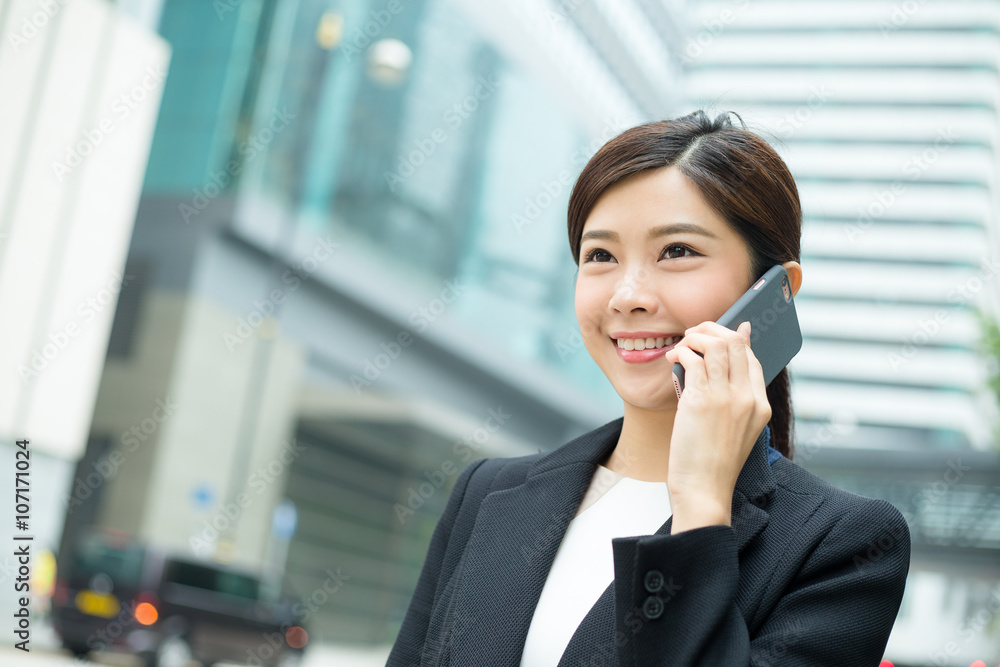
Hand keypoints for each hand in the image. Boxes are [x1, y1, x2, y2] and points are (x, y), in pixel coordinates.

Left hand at [661, 320, 771, 532]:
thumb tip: (721, 366)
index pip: (752, 357)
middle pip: (735, 342)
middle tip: (694, 334)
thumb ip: (735, 398)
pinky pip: (692, 359)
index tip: (718, 333)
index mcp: (760, 405)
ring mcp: (725, 398)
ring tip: (682, 345)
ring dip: (695, 337)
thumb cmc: (714, 461)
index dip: (734, 339)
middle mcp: (747, 398)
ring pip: (715, 345)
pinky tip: (673, 358)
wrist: (705, 489)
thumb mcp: (738, 429)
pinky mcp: (700, 401)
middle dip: (712, 329)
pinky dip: (681, 352)